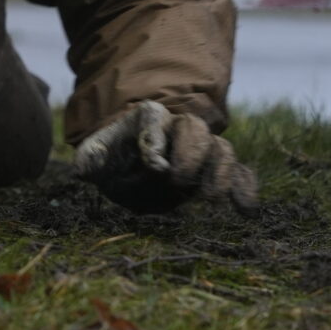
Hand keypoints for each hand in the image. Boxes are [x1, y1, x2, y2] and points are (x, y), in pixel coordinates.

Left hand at [73, 100, 257, 214]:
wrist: (129, 164)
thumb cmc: (111, 156)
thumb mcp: (93, 155)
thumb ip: (88, 160)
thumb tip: (84, 171)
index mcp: (147, 118)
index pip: (155, 120)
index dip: (156, 140)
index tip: (155, 166)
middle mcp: (178, 129)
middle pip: (195, 129)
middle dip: (191, 154)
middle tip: (179, 182)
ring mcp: (200, 151)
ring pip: (221, 149)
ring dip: (220, 173)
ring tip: (210, 199)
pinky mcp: (214, 173)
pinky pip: (240, 173)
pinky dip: (245, 189)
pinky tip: (246, 211)